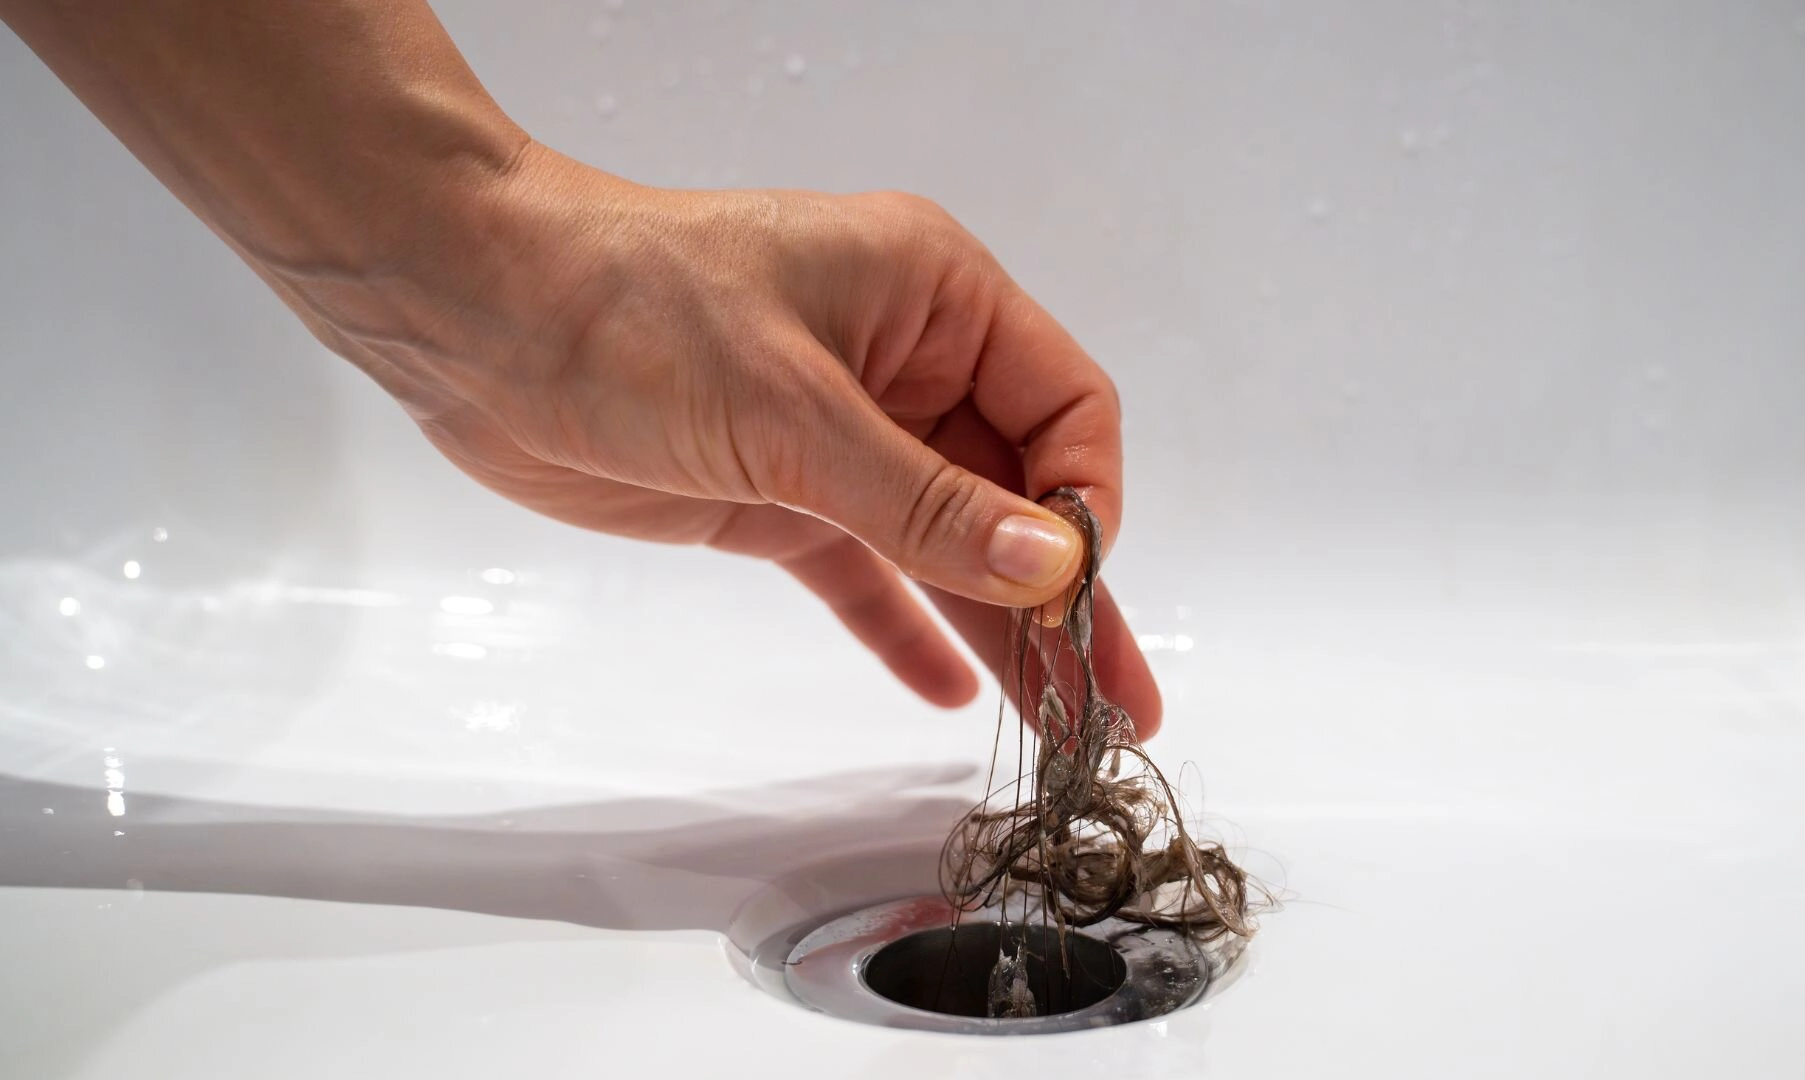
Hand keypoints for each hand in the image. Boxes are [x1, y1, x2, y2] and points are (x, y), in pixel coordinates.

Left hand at [299, 145, 1162, 731]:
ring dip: (1000, 628)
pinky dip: (903, 626)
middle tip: (1119, 709)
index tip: (1074, 594)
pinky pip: (865, 569)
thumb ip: (926, 501)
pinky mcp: (776, 493)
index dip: (1082, 505)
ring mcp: (840, 434)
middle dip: (1068, 597)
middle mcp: (905, 364)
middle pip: (1016, 493)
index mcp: (936, 298)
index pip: (1063, 410)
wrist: (469, 312)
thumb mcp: (794, 409)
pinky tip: (950, 691)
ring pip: (946, 543)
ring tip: (1062, 728)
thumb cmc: (633, 312)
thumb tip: (1057, 566)